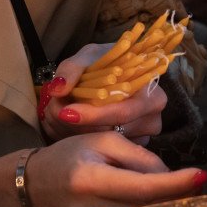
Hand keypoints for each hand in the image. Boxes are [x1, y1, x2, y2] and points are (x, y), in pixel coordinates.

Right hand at [22, 130, 206, 206]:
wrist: (31, 187)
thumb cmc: (68, 157)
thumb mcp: (102, 142)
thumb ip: (139, 158)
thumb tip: (171, 178)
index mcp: (90, 178)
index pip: (142, 185)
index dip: (175, 183)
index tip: (202, 175)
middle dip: (176, 198)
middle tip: (195, 185)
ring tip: (178, 195)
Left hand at [42, 73, 166, 143]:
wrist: (116, 74)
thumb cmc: (107, 64)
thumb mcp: (90, 56)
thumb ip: (72, 69)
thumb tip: (59, 89)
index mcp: (152, 96)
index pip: (123, 113)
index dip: (93, 115)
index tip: (66, 112)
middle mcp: (152, 120)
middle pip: (110, 133)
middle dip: (76, 124)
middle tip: (54, 110)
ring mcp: (141, 138)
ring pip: (101, 144)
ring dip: (73, 131)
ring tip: (59, 113)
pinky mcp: (128, 150)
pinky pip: (100, 150)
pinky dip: (77, 138)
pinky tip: (69, 124)